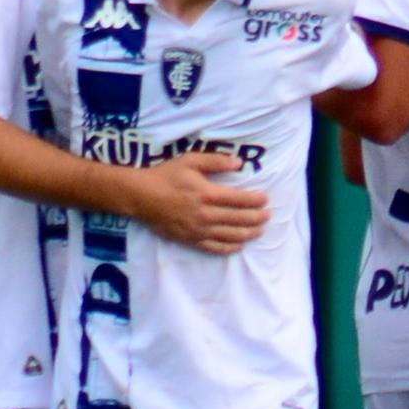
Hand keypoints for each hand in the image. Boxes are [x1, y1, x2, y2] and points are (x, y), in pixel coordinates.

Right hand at [132, 151, 268, 254]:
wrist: (141, 196)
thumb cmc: (166, 176)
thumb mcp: (190, 161)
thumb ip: (215, 161)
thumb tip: (238, 162)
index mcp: (207, 194)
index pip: (240, 199)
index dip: (255, 200)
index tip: (265, 199)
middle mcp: (206, 214)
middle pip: (239, 219)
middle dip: (256, 218)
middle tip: (267, 216)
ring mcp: (198, 229)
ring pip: (230, 235)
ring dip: (248, 233)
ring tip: (259, 231)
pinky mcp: (190, 240)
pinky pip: (214, 247)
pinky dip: (229, 247)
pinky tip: (239, 246)